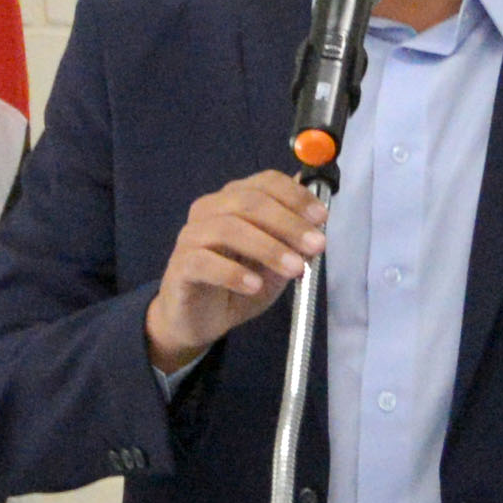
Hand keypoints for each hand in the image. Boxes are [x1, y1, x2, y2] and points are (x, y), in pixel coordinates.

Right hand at [145, 171, 325, 374]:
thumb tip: (320, 216)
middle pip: (249, 201)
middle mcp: (210, 208)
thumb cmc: (241, 283)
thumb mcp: (276, 260)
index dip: (296, 196)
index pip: (265, 182)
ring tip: (295, 269)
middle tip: (316, 246)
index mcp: (235, 198)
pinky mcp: (180, 265)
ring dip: (268, 248)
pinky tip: (254, 285)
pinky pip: (204, 262)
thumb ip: (293, 238)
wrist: (201, 320)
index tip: (321, 217)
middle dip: (288, 223)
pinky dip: (233, 272)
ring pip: (228, 228)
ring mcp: (191, 235)